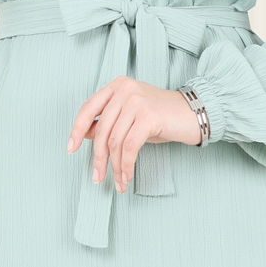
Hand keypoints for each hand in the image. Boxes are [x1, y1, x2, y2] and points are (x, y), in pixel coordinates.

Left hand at [65, 77, 201, 193]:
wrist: (194, 114)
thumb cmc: (163, 116)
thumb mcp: (131, 116)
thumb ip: (110, 122)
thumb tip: (87, 135)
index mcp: (117, 85)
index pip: (88, 108)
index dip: (77, 129)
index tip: (71, 147)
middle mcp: (125, 89)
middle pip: (102, 129)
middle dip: (99, 158)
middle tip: (98, 176)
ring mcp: (137, 101)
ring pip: (115, 141)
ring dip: (115, 166)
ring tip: (118, 181)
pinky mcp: (148, 116)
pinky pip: (129, 147)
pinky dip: (126, 165)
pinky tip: (127, 175)